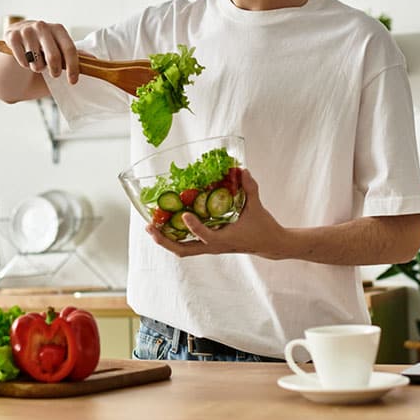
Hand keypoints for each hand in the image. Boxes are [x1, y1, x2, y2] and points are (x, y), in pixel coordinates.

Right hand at [3, 19, 79, 82]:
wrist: (15, 48)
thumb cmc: (41, 53)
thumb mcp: (58, 53)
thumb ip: (74, 56)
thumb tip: (95, 60)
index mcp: (58, 29)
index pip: (70, 49)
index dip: (73, 67)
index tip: (73, 81)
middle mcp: (42, 26)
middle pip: (54, 56)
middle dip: (55, 71)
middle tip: (54, 75)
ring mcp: (26, 30)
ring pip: (36, 61)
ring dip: (37, 69)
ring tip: (35, 64)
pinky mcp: (11, 36)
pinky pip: (22, 60)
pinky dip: (24, 65)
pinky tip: (24, 60)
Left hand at [146, 168, 287, 258]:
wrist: (269, 244)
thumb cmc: (262, 226)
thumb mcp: (256, 206)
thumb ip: (250, 188)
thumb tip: (242, 169)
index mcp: (225, 239)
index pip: (206, 236)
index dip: (195, 227)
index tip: (184, 214)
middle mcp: (214, 246)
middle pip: (183, 250)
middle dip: (164, 240)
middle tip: (150, 226)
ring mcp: (210, 248)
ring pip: (182, 250)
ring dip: (165, 240)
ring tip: (150, 227)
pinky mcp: (209, 245)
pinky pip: (187, 245)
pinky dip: (174, 238)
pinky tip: (165, 226)